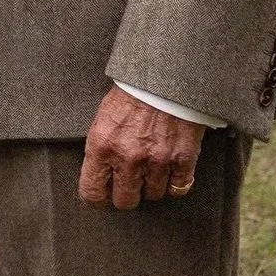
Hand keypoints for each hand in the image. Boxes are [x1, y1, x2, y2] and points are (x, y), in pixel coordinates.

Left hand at [79, 84, 205, 210]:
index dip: (97, 197)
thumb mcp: (104, 115)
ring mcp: (157, 160)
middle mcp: (128, 157)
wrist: (166, 73)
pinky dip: (175, 182)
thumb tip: (99, 174)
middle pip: (125, 201)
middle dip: (126, 194)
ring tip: (150, 166)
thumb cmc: (133, 91)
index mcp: (102, 144)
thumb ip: (101, 146)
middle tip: (129, 182)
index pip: (92, 192)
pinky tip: (170, 169)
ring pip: (152, 196)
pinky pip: (177, 189)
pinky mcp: (182, 159)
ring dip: (151, 185)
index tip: (102, 195)